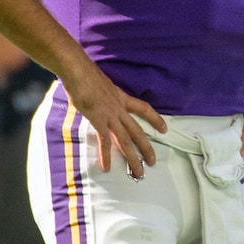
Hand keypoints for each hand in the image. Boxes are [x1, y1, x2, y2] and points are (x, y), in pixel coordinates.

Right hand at [64, 62, 165, 178]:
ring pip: (125, 140)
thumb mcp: (101, 85)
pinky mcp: (98, 120)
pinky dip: (106, 155)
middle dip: (146, 148)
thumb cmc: (86, 74)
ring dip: (132, 158)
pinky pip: (105, 141)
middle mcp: (120, 109)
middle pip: (137, 131)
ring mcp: (110, 115)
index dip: (155, 119)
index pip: (144, 109)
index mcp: (122, 98)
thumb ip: (102, 94)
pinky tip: (107, 167)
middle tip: (152, 162)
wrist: (79, 71)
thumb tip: (96, 97)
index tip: (165, 128)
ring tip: (138, 172)